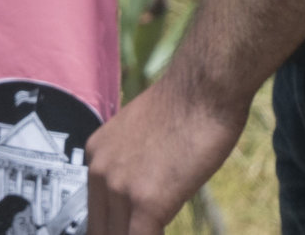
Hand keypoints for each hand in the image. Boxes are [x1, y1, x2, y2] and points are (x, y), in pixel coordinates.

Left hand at [84, 74, 248, 234]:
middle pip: (101, 228)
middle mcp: (101, 171)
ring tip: (158, 228)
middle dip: (122, 234)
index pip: (96, 208)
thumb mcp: (145, 132)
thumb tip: (148, 186)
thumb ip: (135, 161)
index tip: (130, 228)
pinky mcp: (147, 203)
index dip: (115, 225)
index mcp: (98, 153)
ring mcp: (121, 188)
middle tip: (144, 230)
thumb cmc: (191, 102)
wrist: (208, 85)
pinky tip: (165, 231)